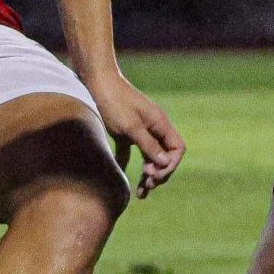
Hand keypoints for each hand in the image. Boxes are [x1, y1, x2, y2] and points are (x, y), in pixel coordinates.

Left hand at [85, 69, 185, 197]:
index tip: (154, 175)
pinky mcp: (125, 130)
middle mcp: (153, 127)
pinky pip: (133, 151)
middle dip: (159, 173)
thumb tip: (165, 164)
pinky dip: (129, 164)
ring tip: (140, 193)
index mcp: (160, 124)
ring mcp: (140, 128)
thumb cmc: (114, 102)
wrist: (96, 81)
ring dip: (147, 174)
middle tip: (147, 186)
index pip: (177, 148)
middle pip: (165, 155)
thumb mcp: (131, 127)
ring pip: (150, 156)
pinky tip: (121, 176)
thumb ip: (148, 146)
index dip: (170, 164)